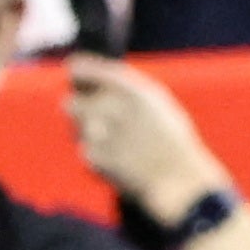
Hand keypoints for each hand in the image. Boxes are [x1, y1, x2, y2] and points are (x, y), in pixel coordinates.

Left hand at [65, 52, 225, 235]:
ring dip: (86, 130)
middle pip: (72, 101)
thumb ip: (126, 90)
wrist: (177, 179)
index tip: (73, 70)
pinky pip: (85, 149)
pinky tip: (118, 160)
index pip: (86, 71)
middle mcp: (113, 108)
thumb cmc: (171, 140)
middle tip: (94, 116)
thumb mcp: (157, 104)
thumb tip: (96, 82)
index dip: (77, 70)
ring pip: (75, 125)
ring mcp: (101, 133)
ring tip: (113, 140)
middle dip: (79, 107)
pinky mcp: (94, 157)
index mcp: (132, 90)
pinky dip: (96, 154)